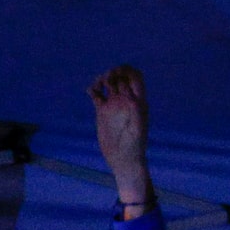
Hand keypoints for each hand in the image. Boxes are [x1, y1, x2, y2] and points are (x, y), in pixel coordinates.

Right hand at [87, 65, 152, 210]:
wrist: (123, 159)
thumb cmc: (134, 147)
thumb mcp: (137, 129)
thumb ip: (136, 112)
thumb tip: (130, 98)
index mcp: (138, 101)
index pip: (135, 76)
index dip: (127, 70)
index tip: (117, 74)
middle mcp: (126, 100)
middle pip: (121, 76)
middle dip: (113, 73)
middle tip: (107, 81)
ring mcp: (114, 105)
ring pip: (108, 83)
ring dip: (101, 79)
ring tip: (98, 87)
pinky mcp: (102, 111)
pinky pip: (96, 94)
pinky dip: (92, 89)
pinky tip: (91, 93)